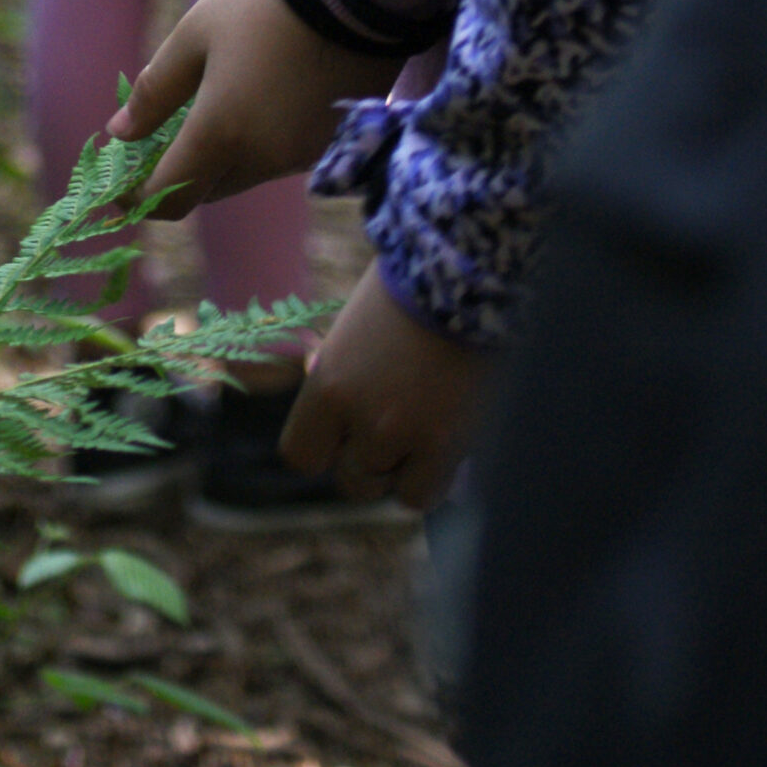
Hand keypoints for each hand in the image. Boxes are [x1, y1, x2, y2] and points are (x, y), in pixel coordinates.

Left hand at [106, 0, 401, 217]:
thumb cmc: (263, 0)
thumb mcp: (194, 34)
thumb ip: (154, 91)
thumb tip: (120, 133)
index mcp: (222, 134)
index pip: (169, 195)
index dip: (137, 196)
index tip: (118, 182)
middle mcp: (264, 159)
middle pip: (208, 188)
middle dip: (179, 172)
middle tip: (161, 133)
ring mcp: (304, 155)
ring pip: (246, 174)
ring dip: (222, 156)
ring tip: (214, 101)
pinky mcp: (333, 143)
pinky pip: (281, 158)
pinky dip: (260, 142)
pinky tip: (259, 96)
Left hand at [280, 262, 489, 511]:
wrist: (466, 273)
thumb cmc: (407, 290)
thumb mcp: (353, 329)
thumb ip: (338, 370)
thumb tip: (320, 383)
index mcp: (327, 383)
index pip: (301, 454)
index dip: (325, 448)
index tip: (345, 433)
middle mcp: (358, 415)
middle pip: (349, 478)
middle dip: (368, 460)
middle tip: (394, 427)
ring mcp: (401, 434)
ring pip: (387, 487)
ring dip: (402, 467)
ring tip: (423, 427)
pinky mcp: (446, 444)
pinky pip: (423, 493)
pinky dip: (431, 479)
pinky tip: (443, 447)